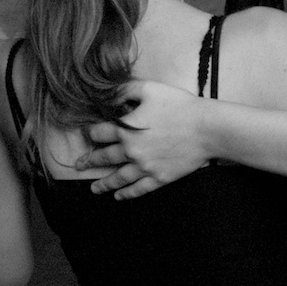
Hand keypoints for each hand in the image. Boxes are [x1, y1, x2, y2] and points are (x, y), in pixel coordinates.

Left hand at [87, 80, 208, 199]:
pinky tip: (119, 196)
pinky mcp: (159, 178)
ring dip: (104, 184)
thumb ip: (125, 89)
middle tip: (79, 165)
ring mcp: (144, 168)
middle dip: (90, 161)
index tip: (86, 135)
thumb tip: (107, 93)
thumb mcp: (150, 89)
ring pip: (117, 178)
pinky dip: (126, 194)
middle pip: (104, 158)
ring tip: (94, 189)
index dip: (90, 133)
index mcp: (126, 129)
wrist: (207, 129)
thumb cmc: (180, 106)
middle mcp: (130, 151)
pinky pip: (138, 189)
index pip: (99, 133)